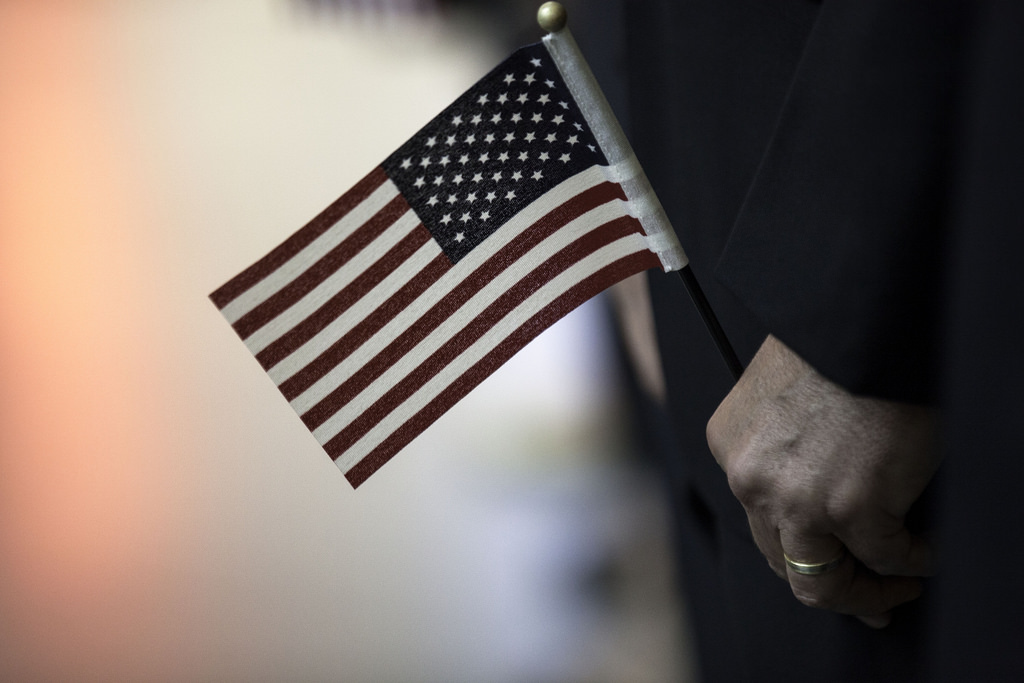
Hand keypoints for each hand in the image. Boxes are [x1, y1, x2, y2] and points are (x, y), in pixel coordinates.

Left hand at [706, 335, 940, 626]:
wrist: (867, 323)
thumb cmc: (834, 349)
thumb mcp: (779, 397)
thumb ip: (783, 448)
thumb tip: (823, 495)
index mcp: (729, 449)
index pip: (757, 520)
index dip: (797, 549)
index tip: (833, 560)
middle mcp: (750, 481)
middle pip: (781, 559)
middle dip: (828, 585)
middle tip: (868, 598)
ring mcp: (796, 500)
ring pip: (818, 582)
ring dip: (863, 594)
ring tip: (896, 590)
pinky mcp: (851, 509)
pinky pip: (885, 558)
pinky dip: (911, 563)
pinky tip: (925, 553)